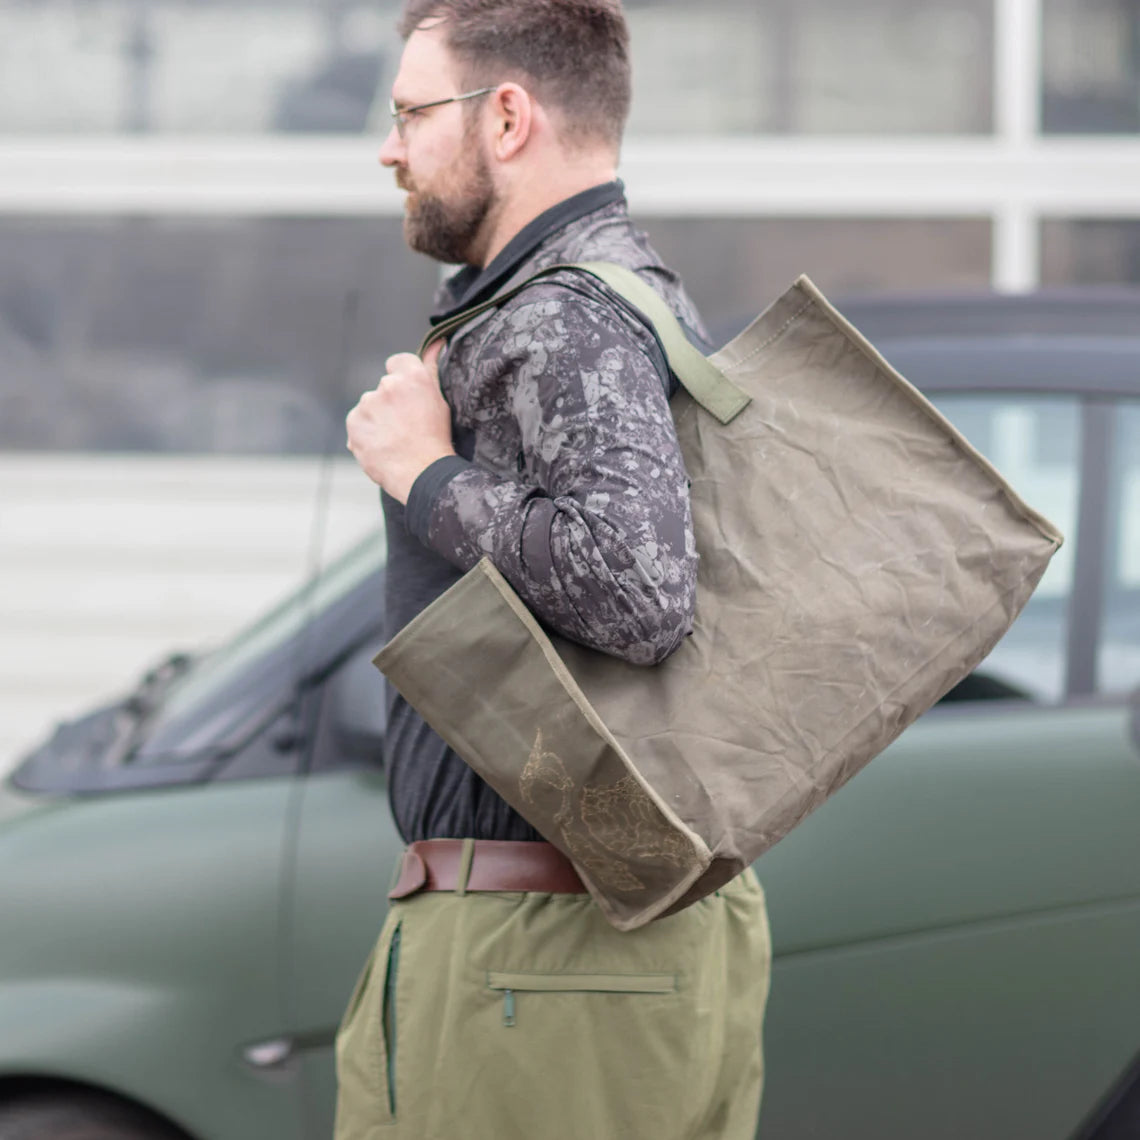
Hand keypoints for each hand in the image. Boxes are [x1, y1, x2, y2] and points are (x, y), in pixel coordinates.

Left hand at [346, 340, 454, 503]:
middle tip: (405, 426)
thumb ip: (431, 368)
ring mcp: (368, 404)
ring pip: (369, 407)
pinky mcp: (354, 423)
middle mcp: (388, 385)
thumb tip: (436, 342)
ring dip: (377, 419)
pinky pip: (358, 424)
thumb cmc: (436, 439)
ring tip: (394, 440)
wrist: (422, 473)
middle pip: (384, 387)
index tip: (408, 398)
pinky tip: (382, 447)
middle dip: (390, 403)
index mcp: (412, 376)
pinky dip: (365, 434)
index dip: (402, 379)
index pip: (398, 362)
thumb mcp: (440, 401)